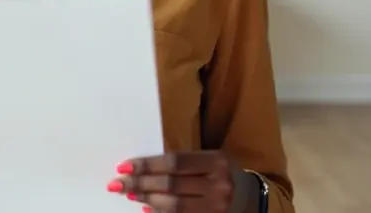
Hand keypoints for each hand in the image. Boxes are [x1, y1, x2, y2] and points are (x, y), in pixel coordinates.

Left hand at [107, 151, 256, 212]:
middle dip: (140, 184)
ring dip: (146, 199)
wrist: (253, 199)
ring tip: (128, 194)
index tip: (124, 166)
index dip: (147, 165)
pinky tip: (146, 208)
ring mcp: (217, 207)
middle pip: (171, 185)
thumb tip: (144, 168)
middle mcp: (219, 185)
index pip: (174, 162)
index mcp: (216, 161)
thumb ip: (184, 163)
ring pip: (173, 206)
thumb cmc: (222, 174)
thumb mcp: (210, 161)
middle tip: (117, 183)